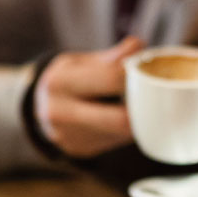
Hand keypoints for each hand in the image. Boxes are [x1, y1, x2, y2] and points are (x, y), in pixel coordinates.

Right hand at [32, 38, 137, 157]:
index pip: (111, 79)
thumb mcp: (80, 61)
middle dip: (143, 107)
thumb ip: (111, 57)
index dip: (137, 73)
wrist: (42, 107)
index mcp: (60, 82)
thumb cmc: (67, 78)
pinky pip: (117, 142)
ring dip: (139, 120)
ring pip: (123, 134)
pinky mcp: (81, 150)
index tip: (148, 69)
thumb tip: (138, 46)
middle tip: (154, 95)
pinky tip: (123, 117)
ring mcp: (69, 137)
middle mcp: (60, 113)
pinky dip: (127, 130)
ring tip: (140, 103)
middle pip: (120, 119)